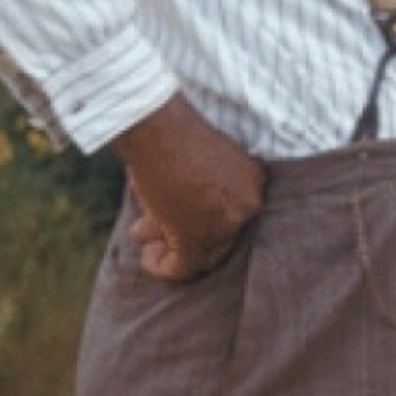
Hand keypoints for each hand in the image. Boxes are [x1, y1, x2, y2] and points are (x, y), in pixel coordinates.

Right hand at [113, 96, 266, 281]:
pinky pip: (183, 267)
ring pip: (200, 254)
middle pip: (218, 237)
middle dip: (182, 236)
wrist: (158, 128)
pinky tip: (145, 257)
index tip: (173, 218)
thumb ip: (196, 191)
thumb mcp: (196, 162)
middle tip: (152, 232)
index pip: (232, 215)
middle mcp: (248, 205)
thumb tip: (168, 219)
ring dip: (168, 250)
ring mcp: (226, 223)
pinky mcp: (199, 238)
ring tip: (142, 236)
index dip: (200, 220)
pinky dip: (161, 266)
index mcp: (253, 181)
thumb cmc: (172, 134)